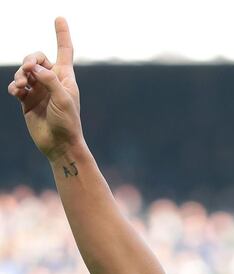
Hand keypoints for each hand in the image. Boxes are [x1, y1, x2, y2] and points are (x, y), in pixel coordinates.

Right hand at [7, 17, 82, 160]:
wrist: (59, 144)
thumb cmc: (68, 123)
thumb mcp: (63, 99)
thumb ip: (50, 81)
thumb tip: (35, 68)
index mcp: (66, 78)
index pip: (64, 51)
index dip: (62, 34)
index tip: (59, 18)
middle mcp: (52, 81)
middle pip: (37, 58)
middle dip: (30, 60)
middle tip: (29, 70)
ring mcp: (39, 90)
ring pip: (24, 71)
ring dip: (20, 75)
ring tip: (21, 86)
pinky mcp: (27, 100)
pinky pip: (16, 85)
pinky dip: (14, 86)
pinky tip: (16, 91)